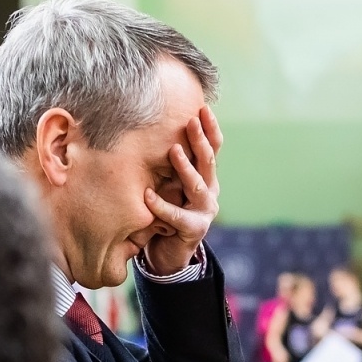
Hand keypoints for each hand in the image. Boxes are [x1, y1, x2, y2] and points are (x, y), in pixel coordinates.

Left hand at [142, 106, 221, 275]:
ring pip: (197, 185)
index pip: (213, 148)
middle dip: (200, 140)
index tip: (202, 108)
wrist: (168, 253)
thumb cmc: (165, 212)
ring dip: (185, 167)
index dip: (210, 129)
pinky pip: (176, 215)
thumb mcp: (170, 184)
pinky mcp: (194, 229)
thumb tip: (153, 129)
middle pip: (208, 162)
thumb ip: (169, 165)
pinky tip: (147, 195)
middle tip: (191, 121)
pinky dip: (160, 205)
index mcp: (206, 178)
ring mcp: (204, 211)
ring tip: (173, 150)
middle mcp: (210, 192)